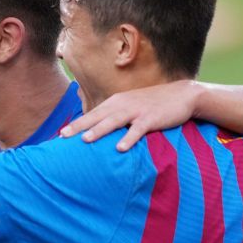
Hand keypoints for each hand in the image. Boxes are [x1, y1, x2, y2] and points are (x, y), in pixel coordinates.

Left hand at [60, 79, 203, 149]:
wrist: (182, 95)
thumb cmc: (153, 104)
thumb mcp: (131, 106)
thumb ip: (115, 116)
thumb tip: (99, 130)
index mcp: (116, 102)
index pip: (92, 114)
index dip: (77, 123)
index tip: (60, 134)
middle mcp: (123, 104)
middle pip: (97, 117)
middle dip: (79, 126)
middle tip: (63, 136)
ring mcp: (137, 111)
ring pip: (114, 121)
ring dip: (99, 130)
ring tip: (85, 140)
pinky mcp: (151, 118)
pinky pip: (138, 130)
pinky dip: (129, 138)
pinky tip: (120, 148)